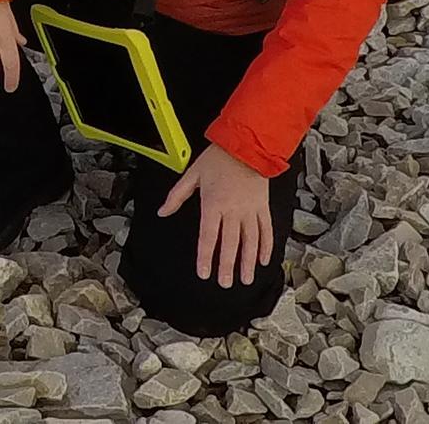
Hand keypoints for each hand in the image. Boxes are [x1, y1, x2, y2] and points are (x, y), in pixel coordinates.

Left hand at [157, 143, 272, 286]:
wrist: (245, 144)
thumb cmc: (217, 158)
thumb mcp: (192, 173)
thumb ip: (177, 196)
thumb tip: (162, 212)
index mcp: (213, 203)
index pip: (208, 236)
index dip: (206, 257)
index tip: (204, 273)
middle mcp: (233, 210)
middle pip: (230, 243)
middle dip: (227, 266)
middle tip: (225, 283)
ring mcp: (250, 210)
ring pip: (250, 241)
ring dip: (248, 262)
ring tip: (245, 279)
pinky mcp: (263, 207)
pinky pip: (266, 230)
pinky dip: (266, 247)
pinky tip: (263, 260)